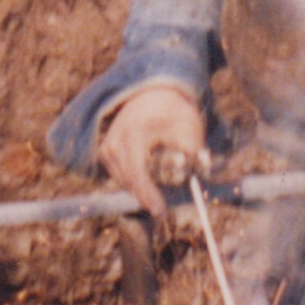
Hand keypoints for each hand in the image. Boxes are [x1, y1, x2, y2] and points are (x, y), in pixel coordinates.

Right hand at [95, 83, 208, 220]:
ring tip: (160, 179)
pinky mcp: (106, 152)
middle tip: (165, 207)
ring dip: (142, 188)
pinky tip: (149, 171)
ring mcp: (107, 147)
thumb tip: (197, 189)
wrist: (154, 92)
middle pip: (129, 181)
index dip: (148, 194)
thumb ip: (193, 159)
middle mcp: (114, 141)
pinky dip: (135, 180)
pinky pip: (120, 176)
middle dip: (148, 195)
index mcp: (134, 132)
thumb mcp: (190, 130)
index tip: (161, 211)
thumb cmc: (175, 111)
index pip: (137, 172)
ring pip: (124, 181)